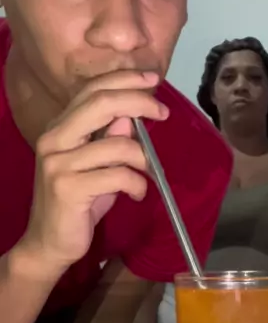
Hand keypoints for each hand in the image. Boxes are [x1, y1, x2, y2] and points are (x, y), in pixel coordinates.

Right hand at [23, 70, 168, 273]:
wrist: (49, 243)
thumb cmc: (78, 204)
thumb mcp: (97, 166)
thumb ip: (110, 140)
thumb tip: (130, 117)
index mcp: (59, 129)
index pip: (91, 91)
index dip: (124, 80)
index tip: (152, 80)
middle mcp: (54, 140)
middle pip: (101, 104)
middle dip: (139, 102)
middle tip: (163, 112)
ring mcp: (58, 163)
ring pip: (118, 145)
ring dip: (143, 160)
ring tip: (146, 175)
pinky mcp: (69, 188)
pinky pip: (119, 175)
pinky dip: (137, 185)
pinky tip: (137, 195)